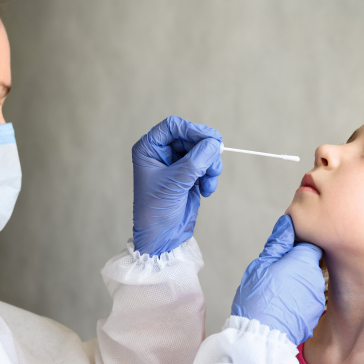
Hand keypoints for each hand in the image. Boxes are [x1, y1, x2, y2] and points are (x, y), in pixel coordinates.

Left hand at [132, 116, 222, 255]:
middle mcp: (162, 153)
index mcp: (149, 149)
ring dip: (211, 166)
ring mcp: (177, 164)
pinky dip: (211, 176)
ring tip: (208, 183)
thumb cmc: (156, 210)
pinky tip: (206, 191)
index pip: (173, 127)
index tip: (211, 139)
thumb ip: (195, 161)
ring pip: (203, 151)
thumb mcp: (175, 183)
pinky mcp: (189, 175)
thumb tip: (214, 144)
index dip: (193, 130)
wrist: (162, 237)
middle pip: (192, 138)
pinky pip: (207, 166)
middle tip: (215, 163)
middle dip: (206, 152)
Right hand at [231, 215, 325, 344]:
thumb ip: (278, 243)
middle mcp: (316, 278)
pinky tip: (282, 307)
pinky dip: (298, 301)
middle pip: (310, 264)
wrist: (260, 337)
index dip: (297, 247)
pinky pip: (308, 301)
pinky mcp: (315, 315)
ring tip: (277, 293)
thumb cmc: (257, 298)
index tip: (283, 254)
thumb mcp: (261, 265)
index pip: (310, 244)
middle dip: (296, 266)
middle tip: (275, 275)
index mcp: (304, 261)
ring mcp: (317, 298)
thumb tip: (288, 223)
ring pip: (308, 283)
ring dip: (297, 284)